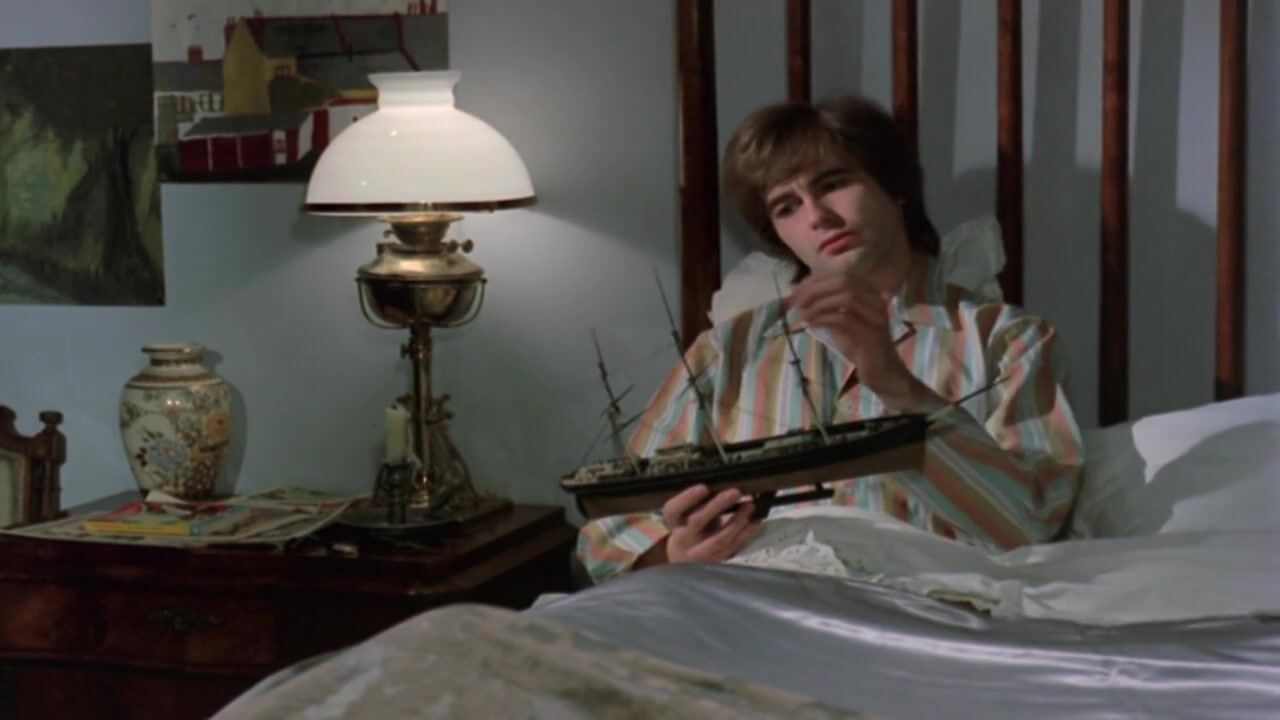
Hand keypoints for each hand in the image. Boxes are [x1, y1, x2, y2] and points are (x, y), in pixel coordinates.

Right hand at [637, 485, 760, 567]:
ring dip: (737, 521)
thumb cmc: (687, 525)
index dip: (687, 498)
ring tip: (750, 506)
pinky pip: (732, 547)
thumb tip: (722, 482)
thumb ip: (697, 501)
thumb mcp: (684, 513)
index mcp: (672, 520)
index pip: (673, 509)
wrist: (683, 555)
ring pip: (719, 538)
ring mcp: (699, 552)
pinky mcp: (715, 560)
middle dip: (717, 505)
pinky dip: (746, 534)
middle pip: (697, 521)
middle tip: (734, 492)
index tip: (703, 487)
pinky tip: (755, 521)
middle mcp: (682, 537)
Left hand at [784, 270, 941, 412]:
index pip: (840, 275)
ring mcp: (876, 315)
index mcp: (869, 293)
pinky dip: (823, 318)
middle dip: (815, 288)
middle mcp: (875, 299)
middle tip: (794, 301)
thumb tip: (800, 298)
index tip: (794, 291)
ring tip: (801, 313)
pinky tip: (808, 324)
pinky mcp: (872, 333)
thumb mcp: (840, 324)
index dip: (815, 280)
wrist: (883, 374)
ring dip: (819, 302)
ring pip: (847, 295)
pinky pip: (845, 319)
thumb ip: (826, 309)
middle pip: (844, 280)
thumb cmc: (860, 349)